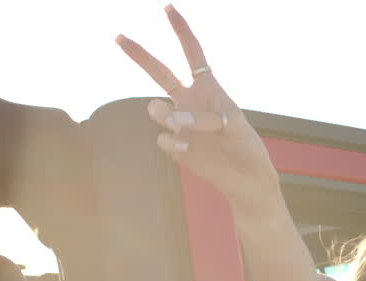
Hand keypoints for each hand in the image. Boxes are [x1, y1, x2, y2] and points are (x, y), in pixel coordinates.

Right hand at [116, 5, 280, 209]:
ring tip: (181, 123)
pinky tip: (188, 150)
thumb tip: (176, 121)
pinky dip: (174, 142)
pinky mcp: (174, 145)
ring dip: (166, 114)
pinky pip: (163, 138)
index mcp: (209, 88)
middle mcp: (190, 101)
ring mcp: (179, 123)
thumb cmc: (247, 147)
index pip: (192, 54)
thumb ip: (206, 118)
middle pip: (160, 72)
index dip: (181, 31)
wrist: (245, 179)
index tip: (168, 9)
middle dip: (139, 54)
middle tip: (118, 36)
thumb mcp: (235, 126)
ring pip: (156, 109)